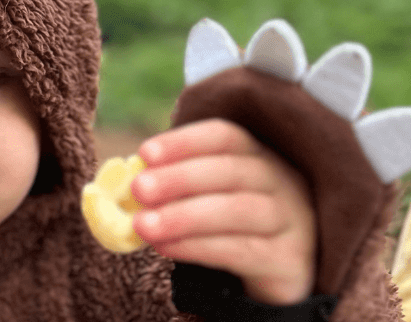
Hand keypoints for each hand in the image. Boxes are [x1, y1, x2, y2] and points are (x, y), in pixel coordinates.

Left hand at [130, 118, 316, 305]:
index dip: (184, 142)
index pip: (225, 136)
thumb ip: (170, 186)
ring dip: (184, 216)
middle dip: (179, 178)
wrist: (280, 274)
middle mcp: (280, 181)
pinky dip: (198, 247)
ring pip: (238, 211)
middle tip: (138, 190)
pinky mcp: (289, 261)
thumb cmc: (232, 226)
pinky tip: (166, 247)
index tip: (145, 154)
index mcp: (257, 155)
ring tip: (143, 226)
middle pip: (231, 171)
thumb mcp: (206, 197)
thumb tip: (119, 185)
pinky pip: (242, 251)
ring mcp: (291, 221)